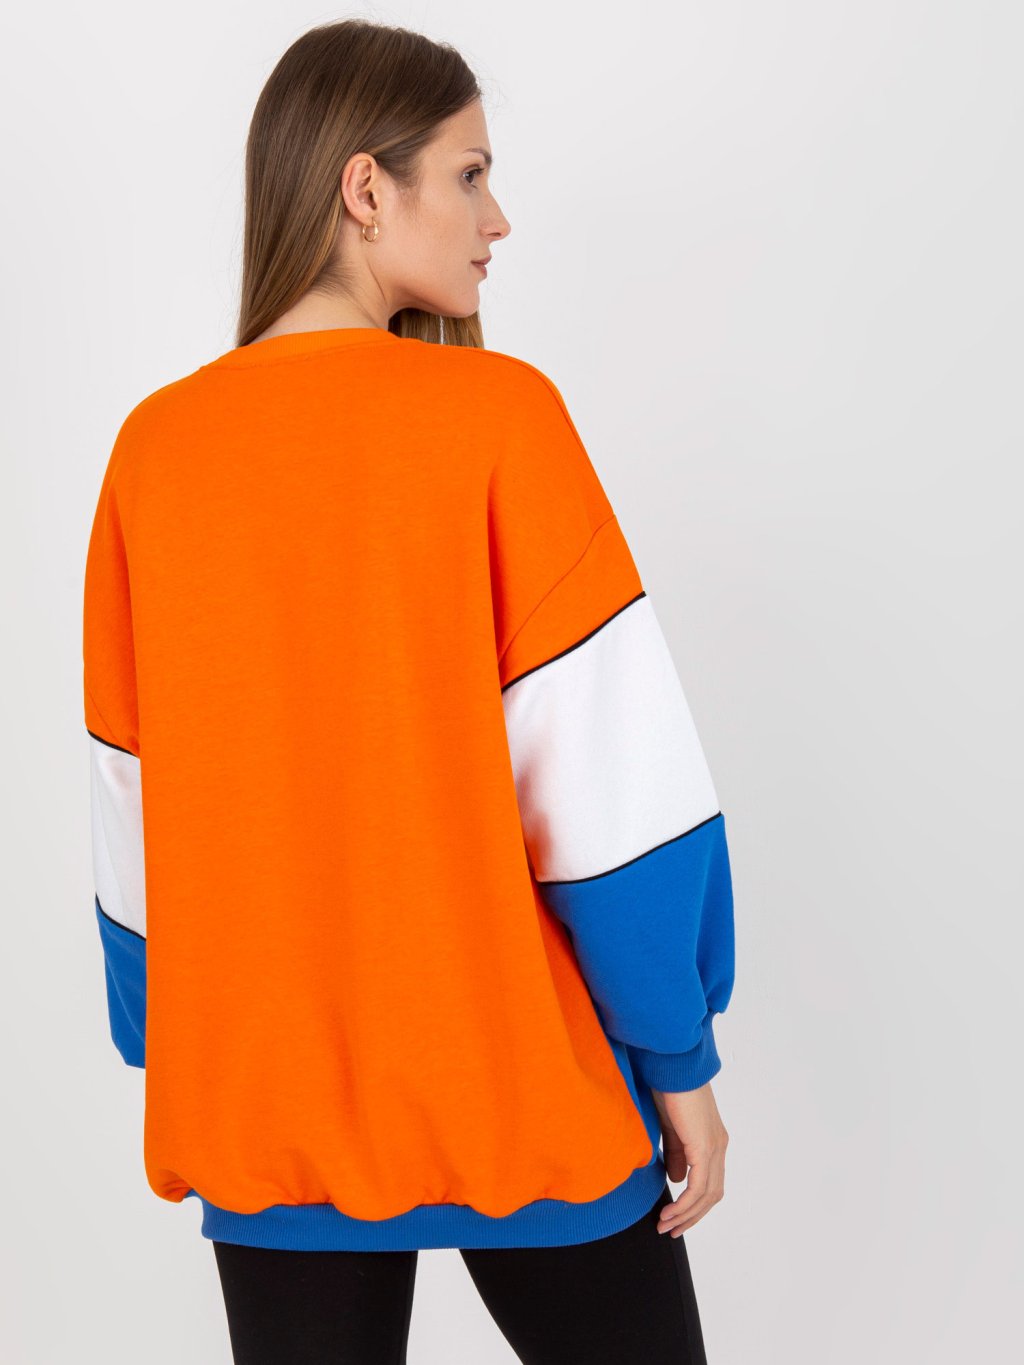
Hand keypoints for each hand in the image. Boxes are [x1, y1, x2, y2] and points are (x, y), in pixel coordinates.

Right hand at [651, 1081, 728, 1236]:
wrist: (672, 1066)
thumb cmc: (668, 1089)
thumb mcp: (670, 1127)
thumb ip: (676, 1153)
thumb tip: (676, 1179)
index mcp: (712, 1141)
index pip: (709, 1183)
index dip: (693, 1204)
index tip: (674, 1218)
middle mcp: (718, 1146)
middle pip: (712, 1195)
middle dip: (691, 1216)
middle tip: (670, 1230)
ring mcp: (714, 1147)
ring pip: (707, 1195)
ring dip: (686, 1214)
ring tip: (665, 1225)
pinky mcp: (704, 1146)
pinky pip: (698, 1186)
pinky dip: (684, 1203)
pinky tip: (670, 1211)